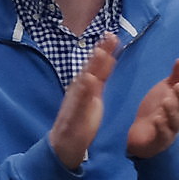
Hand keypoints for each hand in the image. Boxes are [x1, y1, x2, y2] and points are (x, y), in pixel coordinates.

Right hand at [49, 33, 117, 169]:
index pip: (97, 65)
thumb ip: (99, 79)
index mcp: (87, 86)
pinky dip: (84, 90)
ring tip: (100, 51)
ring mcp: (76, 101)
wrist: (64, 144)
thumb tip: (108, 61)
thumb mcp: (93, 97)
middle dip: (100, 52)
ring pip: (85, 80)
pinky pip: (80, 101)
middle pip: (91, 67)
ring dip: (92, 65)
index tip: (114, 35)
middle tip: (110, 36)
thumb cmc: (80, 120)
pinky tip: (90, 79)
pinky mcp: (74, 114)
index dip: (105, 50)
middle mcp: (80, 89)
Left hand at [127, 58, 178, 158]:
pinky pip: (163, 135)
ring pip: (177, 122)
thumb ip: (177, 76)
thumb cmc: (157, 109)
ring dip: (173, 111)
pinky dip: (161, 128)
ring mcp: (171, 129)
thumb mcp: (167, 88)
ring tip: (167, 101)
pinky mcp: (159, 140)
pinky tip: (157, 119)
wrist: (141, 133)